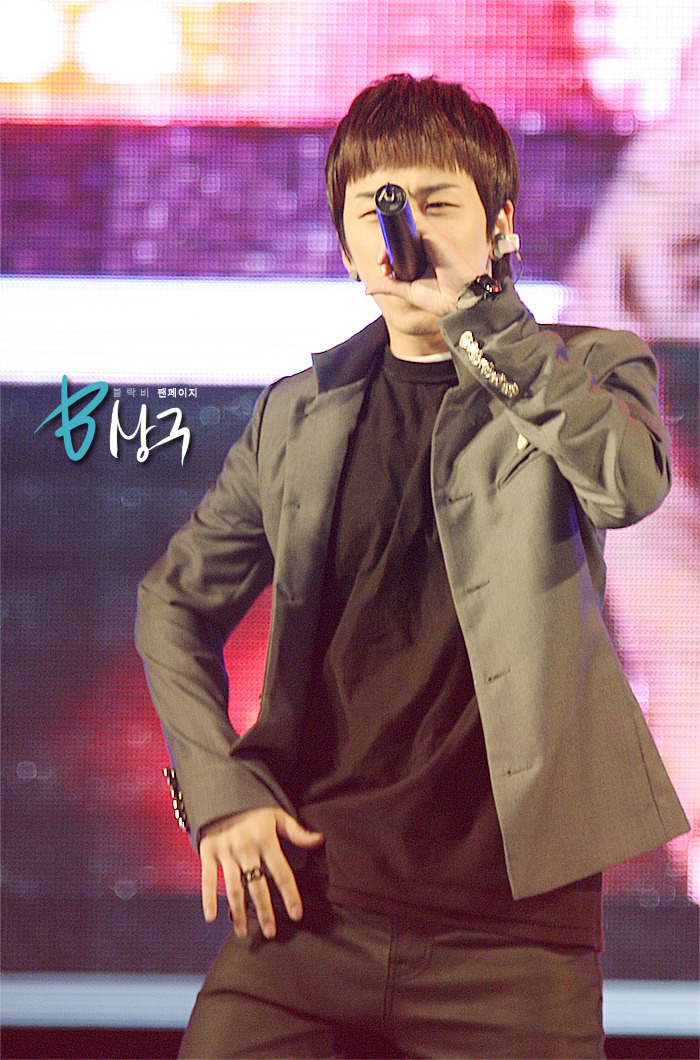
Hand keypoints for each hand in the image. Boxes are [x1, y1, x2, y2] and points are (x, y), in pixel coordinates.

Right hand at [199, 807, 323, 937]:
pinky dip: (208, 898)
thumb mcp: (277, 814)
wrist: (222, 791)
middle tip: (271, 932)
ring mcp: (226, 851)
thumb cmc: (253, 807)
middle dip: (264, 911)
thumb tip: (319, 839)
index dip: (290, 894)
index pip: (281, 872)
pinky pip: (208, 879)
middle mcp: (246, 847)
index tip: (296, 914)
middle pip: (257, 886)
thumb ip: (296, 831)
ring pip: (233, 888)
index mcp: (265, 839)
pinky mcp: (208, 852)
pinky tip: (212, 917)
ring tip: (243, 932)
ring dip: (238, 912)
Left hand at [364, 219, 484, 317]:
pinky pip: (416, 221)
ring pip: (406, 225)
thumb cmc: (441, 298)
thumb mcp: (408, 291)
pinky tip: (391, 246)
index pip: (402, 243)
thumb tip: (368, 288)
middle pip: (401, 233)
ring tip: (383, 259)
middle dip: (385, 246)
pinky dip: (401, 225)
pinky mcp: (436, 236)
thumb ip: (389, 285)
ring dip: (389, 239)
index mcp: (423, 256)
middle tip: (381, 264)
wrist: (459, 302)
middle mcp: (428, 245)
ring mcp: (432, 239)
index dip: (388, 251)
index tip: (383, 269)